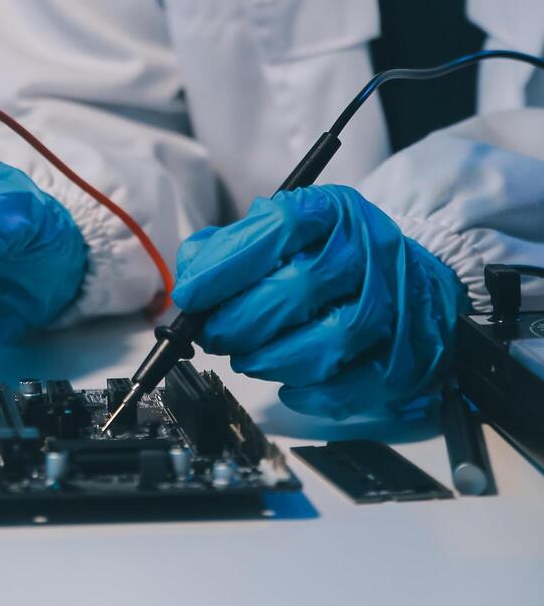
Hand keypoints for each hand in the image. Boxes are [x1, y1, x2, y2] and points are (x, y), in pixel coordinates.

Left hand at [172, 184, 466, 418]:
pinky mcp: (400, 358)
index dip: (225, 264)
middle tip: (214, 335)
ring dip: (268, 359)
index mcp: (333, 212)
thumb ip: (230, 246)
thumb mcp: (282, 234)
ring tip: (247, 358)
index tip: (190, 294)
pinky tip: (286, 384)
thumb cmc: (331, 261)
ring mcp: (392, 306)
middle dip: (238, 322)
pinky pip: (349, 385)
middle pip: (296, 289)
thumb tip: (191, 277)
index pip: (279, 227)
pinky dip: (307, 393)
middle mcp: (369, 252)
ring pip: (325, 340)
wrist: (414, 292)